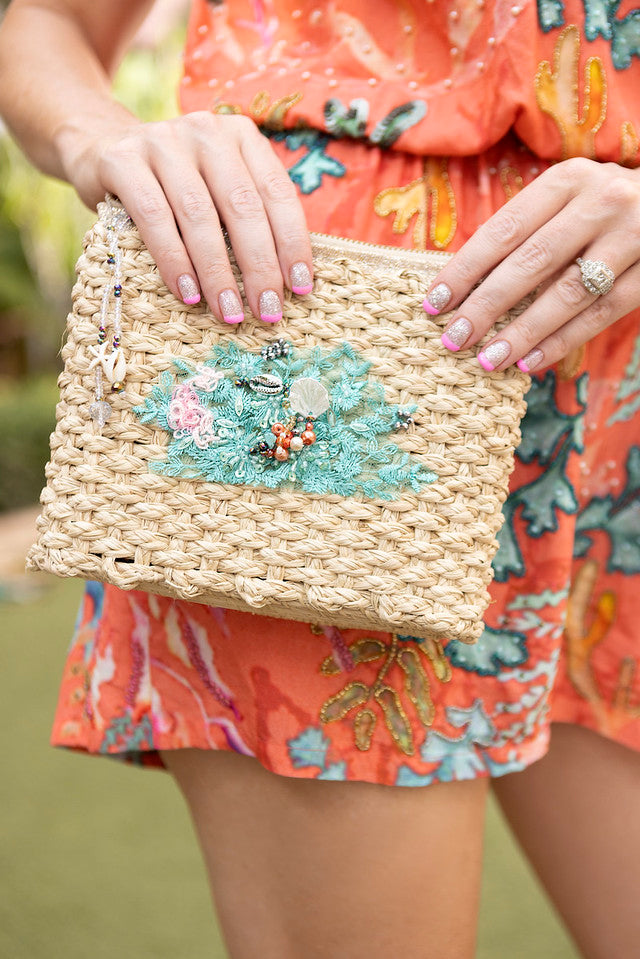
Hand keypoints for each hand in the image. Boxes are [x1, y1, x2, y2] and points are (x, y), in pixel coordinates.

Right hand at [64, 112, 312, 323]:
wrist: (100, 148)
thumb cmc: (174, 187)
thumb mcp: (216, 191)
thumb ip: (245, 218)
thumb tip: (284, 283)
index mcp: (241, 136)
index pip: (277, 193)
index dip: (293, 243)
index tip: (301, 288)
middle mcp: (206, 131)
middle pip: (242, 206)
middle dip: (259, 266)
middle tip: (268, 311)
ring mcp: (162, 141)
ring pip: (199, 215)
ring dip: (218, 272)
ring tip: (230, 313)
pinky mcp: (122, 160)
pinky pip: (153, 217)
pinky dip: (173, 260)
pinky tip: (188, 294)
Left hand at [422, 158, 639, 371]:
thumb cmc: (601, 209)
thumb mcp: (567, 201)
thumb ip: (525, 231)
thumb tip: (462, 286)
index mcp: (568, 180)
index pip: (504, 229)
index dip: (465, 268)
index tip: (434, 302)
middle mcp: (601, 202)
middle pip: (531, 262)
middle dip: (486, 305)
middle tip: (454, 339)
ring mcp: (632, 236)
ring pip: (567, 293)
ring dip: (523, 332)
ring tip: (489, 359)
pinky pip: (601, 314)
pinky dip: (562, 341)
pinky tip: (531, 361)